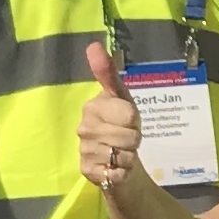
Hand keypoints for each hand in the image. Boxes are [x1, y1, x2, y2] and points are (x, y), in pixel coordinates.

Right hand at [74, 40, 148, 193]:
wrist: (118, 159)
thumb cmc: (121, 124)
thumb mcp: (121, 97)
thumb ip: (108, 73)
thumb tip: (93, 46)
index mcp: (92, 106)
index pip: (129, 115)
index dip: (135, 121)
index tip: (128, 121)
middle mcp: (84, 127)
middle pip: (128, 137)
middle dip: (134, 140)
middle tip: (126, 139)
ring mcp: (84, 150)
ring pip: (123, 156)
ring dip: (129, 157)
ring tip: (121, 152)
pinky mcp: (87, 171)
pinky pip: (116, 173)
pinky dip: (122, 172)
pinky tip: (114, 167)